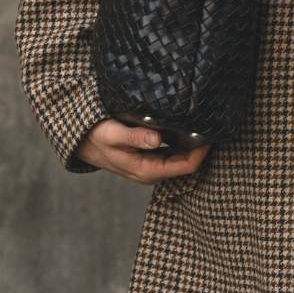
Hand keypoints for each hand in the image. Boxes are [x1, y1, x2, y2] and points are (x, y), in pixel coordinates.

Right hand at [76, 118, 211, 184]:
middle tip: (211, 123)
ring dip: (193, 142)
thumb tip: (156, 139)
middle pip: (188, 162)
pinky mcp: (151, 156)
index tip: (210, 132)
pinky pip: (174, 151)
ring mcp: (152, 165)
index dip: (201, 151)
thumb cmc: (96, 137)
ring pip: (182, 156)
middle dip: (201, 146)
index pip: (186, 166)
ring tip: (203, 121)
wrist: (81, 141)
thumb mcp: (113, 134)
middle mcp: (153, 171)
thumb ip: (135, 137)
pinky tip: (187, 124)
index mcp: (147, 170)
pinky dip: (183, 140)